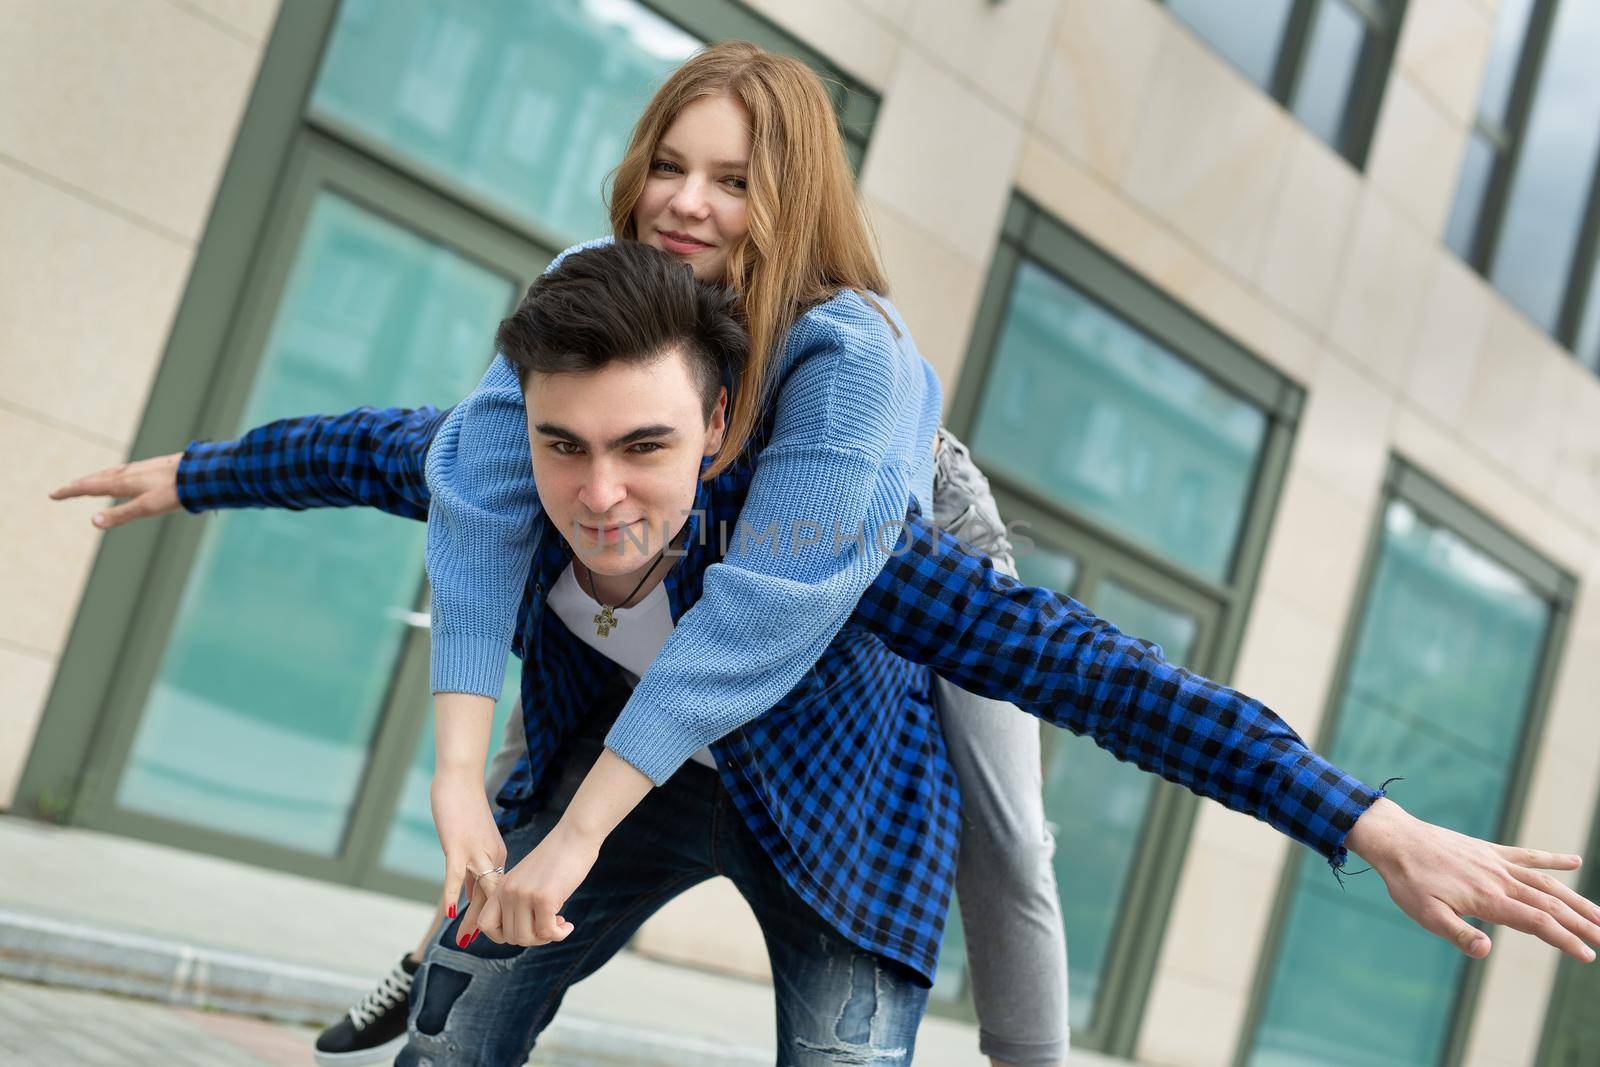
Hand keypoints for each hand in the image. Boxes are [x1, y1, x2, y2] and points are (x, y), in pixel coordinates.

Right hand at [50, 452, 181, 528]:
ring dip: (94, 479)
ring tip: (87, 483)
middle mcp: (127, 473)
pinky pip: (123, 471)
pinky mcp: (151, 467)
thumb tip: (93, 521)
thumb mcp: (147, 508)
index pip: (89, 487)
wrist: (199, 472)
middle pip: (96, 479)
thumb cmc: (175, 492)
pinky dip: (112, 475)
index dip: (70, 491)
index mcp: (122, 483)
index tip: (53, 494)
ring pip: (110, 473)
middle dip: (78, 485)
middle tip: (62, 490)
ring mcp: (139, 468)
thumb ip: (121, 515)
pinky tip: (122, 477)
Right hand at [430, 770, 505, 936]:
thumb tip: (466, 895)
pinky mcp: (458, 846)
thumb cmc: (464, 808)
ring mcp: (475, 852)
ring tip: (465, 939)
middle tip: (483, 945)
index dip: (495, 914)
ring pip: (479, 890)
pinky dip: (453, 894)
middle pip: (492, 897)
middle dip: (487, 923)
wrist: (460, 779)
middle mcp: (491, 856)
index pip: (497, 892)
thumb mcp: (471, 842)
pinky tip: (450, 913)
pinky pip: (456, 875)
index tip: (494, 934)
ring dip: (472, 916)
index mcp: (497, 855)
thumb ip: (470, 869)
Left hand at [463, 819, 597, 947]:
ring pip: (527, 938)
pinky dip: (560, 934)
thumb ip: (517, 901)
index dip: (502, 935)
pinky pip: (547, 932)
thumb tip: (523, 936)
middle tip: (550, 926)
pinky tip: (568, 925)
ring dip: (546, 938)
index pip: (485, 924)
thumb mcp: (527, 879)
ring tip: (559, 924)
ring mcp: (523, 894)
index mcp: (500, 886)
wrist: (574, 837)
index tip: (524, 929)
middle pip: (510, 936)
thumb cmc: (556, 860)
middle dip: (532, 938)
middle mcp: (507, 891)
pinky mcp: (543, 897)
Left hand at [1349, 798, 1599, 961]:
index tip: (1589, 955)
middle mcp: (1500, 879)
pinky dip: (1553, 859)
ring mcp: (1497, 862)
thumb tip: (1486, 950)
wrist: (1395, 840)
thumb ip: (1458, 934)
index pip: (1538, 923)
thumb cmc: (1408, 882)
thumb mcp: (1425, 915)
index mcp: (1488, 899)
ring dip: (1576, 899)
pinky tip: (1576, 861)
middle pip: (1551, 904)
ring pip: (1547, 882)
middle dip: (1583, 923)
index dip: (1565, 940)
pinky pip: (1528, 855)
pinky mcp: (1490, 850)